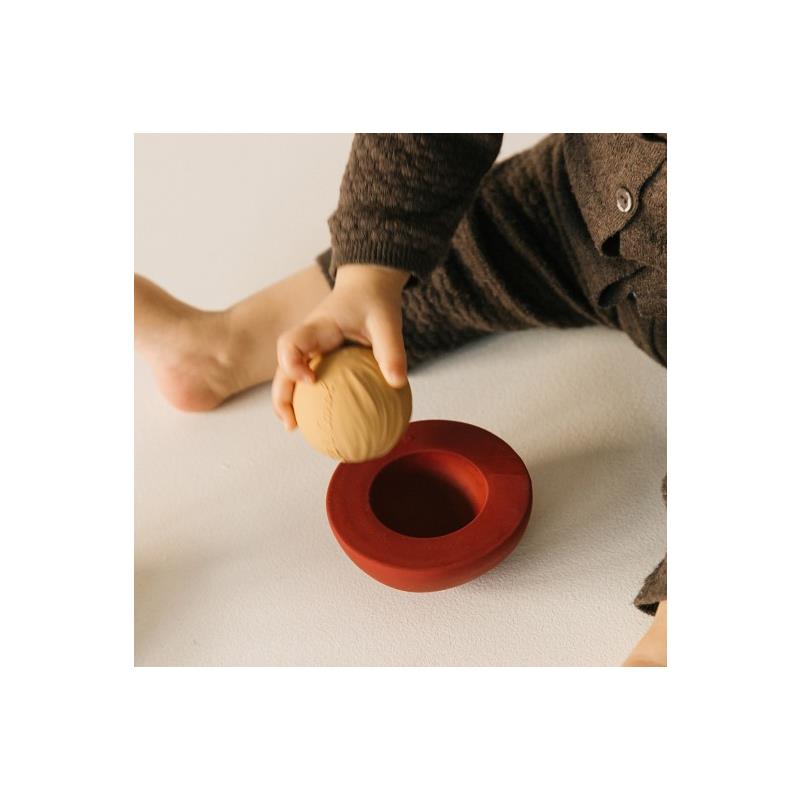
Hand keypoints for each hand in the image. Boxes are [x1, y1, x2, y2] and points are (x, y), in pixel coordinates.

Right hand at [272, 264, 409, 429]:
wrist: (368, 285)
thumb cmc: (374, 300)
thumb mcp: (387, 322)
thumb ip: (392, 350)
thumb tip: (397, 384)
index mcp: (318, 326)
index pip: (291, 342)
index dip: (292, 364)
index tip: (311, 381)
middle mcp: (307, 338)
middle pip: (280, 367)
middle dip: (281, 396)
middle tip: (291, 424)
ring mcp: (309, 348)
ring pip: (287, 376)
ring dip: (288, 401)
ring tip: (296, 428)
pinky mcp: (317, 355)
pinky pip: (306, 378)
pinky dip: (307, 398)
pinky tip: (322, 420)